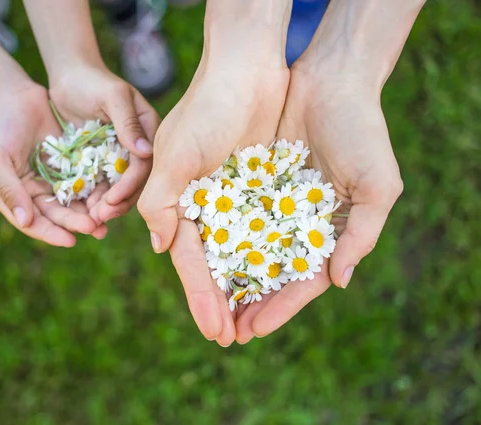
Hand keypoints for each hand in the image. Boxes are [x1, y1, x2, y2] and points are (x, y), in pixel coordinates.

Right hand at [0, 81, 104, 244]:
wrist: (13, 96)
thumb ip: (10, 191)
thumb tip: (26, 221)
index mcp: (15, 197)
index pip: (33, 223)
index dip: (52, 234)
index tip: (71, 241)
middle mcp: (35, 194)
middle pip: (58, 216)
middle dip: (77, 224)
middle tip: (97, 229)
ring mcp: (54, 180)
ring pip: (74, 202)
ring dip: (90, 212)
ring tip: (108, 219)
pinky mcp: (70, 165)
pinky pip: (85, 181)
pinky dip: (96, 190)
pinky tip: (111, 196)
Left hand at [48, 62, 159, 225]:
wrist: (70, 77)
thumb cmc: (93, 81)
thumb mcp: (112, 96)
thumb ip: (128, 123)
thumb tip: (146, 152)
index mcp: (148, 133)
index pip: (144, 165)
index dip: (130, 185)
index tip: (112, 199)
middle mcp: (137, 149)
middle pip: (134, 184)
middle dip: (118, 202)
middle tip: (100, 217)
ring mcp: (119, 158)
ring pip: (117, 189)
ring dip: (105, 206)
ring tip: (90, 220)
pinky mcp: (101, 164)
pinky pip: (99, 186)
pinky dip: (92, 200)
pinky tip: (82, 211)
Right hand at [138, 59, 289, 345]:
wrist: (248, 68)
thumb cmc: (207, 108)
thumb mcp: (175, 154)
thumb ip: (160, 202)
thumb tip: (162, 248)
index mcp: (181, 202)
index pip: (190, 261)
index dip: (201, 298)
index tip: (214, 332)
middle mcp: (207, 206)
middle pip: (214, 266)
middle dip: (222, 303)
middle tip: (232, 340)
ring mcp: (238, 200)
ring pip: (242, 255)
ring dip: (247, 289)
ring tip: (254, 325)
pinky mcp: (267, 188)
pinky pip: (269, 231)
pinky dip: (272, 258)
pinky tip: (279, 285)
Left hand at [235, 68, 403, 342]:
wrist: (331, 79)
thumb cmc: (362, 131)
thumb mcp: (376, 184)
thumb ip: (360, 234)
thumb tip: (338, 282)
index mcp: (328, 231)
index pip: (302, 280)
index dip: (280, 306)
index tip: (254, 329)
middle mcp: (296, 222)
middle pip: (269, 272)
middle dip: (248, 302)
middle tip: (226, 332)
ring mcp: (272, 203)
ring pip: (246, 249)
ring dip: (230, 279)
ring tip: (210, 307)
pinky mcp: (250, 180)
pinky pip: (230, 214)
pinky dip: (218, 237)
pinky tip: (200, 258)